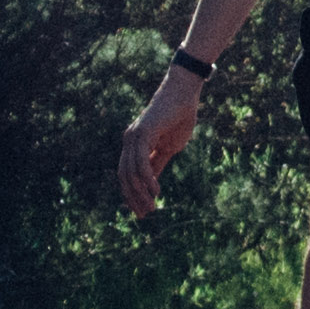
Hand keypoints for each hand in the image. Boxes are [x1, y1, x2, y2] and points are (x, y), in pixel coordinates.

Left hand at [115, 73, 203, 215]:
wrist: (184, 94)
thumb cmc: (179, 118)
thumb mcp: (169, 147)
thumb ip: (158, 162)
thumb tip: (151, 183)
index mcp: (134, 145)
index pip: (127, 175)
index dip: (132, 195)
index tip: (142, 211)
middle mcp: (129, 141)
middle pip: (124, 177)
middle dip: (133, 198)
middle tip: (146, 214)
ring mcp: (133, 136)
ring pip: (130, 172)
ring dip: (141, 193)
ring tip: (153, 206)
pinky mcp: (142, 133)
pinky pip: (141, 162)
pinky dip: (147, 179)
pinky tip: (155, 190)